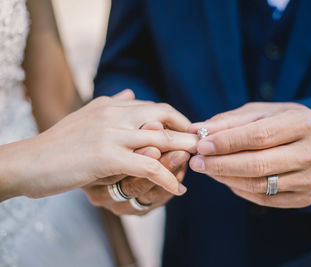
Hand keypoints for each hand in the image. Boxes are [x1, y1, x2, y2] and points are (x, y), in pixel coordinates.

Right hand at [0, 90, 196, 200]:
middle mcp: (114, 114)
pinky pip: (146, 165)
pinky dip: (166, 177)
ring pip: (159, 138)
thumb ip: (112, 105)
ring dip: (184, 150)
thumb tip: (132, 93)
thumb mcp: (87, 117)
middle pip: (163, 115)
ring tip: (200, 161)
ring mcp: (110, 134)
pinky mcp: (106, 156)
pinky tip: (177, 189)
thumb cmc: (58, 144)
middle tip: (205, 143)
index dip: (178, 119)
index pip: (155, 106)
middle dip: (188, 129)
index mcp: (111, 106)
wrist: (29, 162)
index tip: (192, 131)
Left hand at [188, 102, 310, 207]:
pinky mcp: (306, 197)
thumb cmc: (279, 122)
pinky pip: (264, 199)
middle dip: (221, 165)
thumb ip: (227, 122)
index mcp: (305, 124)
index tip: (201, 145)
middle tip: (196, 162)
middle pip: (259, 164)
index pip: (260, 136)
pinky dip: (240, 190)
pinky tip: (226, 179)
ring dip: (226, 178)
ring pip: (260, 185)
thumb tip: (194, 131)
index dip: (227, 142)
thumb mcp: (257, 113)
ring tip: (207, 169)